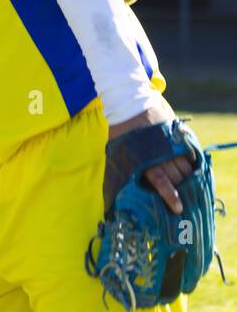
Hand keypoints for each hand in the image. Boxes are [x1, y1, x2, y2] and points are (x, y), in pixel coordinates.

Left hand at [108, 97, 194, 213]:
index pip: (162, 183)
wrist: (129, 103)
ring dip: (188, 178)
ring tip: (189, 186)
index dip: (171, 197)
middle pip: (178, 178)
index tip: (178, 207)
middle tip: (185, 199)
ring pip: (186, 168)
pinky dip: (192, 163)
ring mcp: (172, 144)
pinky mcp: (179, 135)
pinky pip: (190, 154)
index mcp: (144, 160)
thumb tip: (121, 190)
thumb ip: (126, 170)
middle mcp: (161, 154)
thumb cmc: (120, 131)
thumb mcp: (119, 153)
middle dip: (182, 189)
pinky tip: (191, 170)